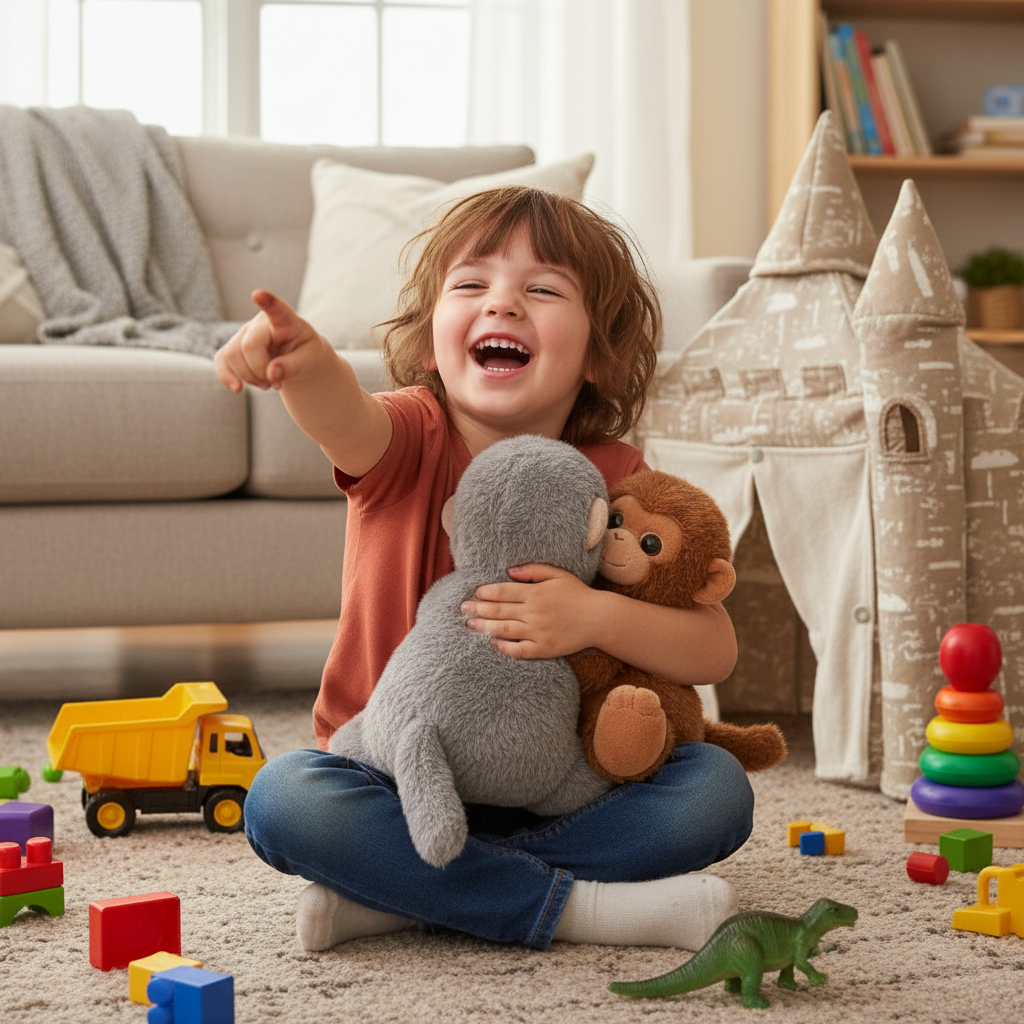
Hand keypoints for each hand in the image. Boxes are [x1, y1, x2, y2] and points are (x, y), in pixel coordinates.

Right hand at [214, 289, 329, 392]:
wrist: (299, 360)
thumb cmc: (307, 356)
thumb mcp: (309, 362)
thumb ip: (293, 367)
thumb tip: (271, 373)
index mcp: (286, 321)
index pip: (277, 310)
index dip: (267, 302)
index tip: (258, 294)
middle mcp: (261, 322)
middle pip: (249, 346)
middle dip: (261, 371)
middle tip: (277, 382)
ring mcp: (244, 333)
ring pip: (233, 356)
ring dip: (250, 378)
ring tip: (268, 383)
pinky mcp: (233, 348)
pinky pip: (221, 362)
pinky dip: (227, 378)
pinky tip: (238, 388)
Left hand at [461, 563, 603, 658]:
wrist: (598, 619)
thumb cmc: (577, 594)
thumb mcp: (557, 574)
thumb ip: (532, 570)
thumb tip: (508, 570)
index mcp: (536, 592)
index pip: (503, 591)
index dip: (486, 592)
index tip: (475, 593)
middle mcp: (534, 612)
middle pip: (499, 610)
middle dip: (478, 609)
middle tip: (462, 609)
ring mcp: (538, 632)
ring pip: (504, 630)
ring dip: (484, 627)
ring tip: (469, 625)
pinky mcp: (544, 648)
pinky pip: (518, 650)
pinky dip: (503, 647)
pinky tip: (492, 643)